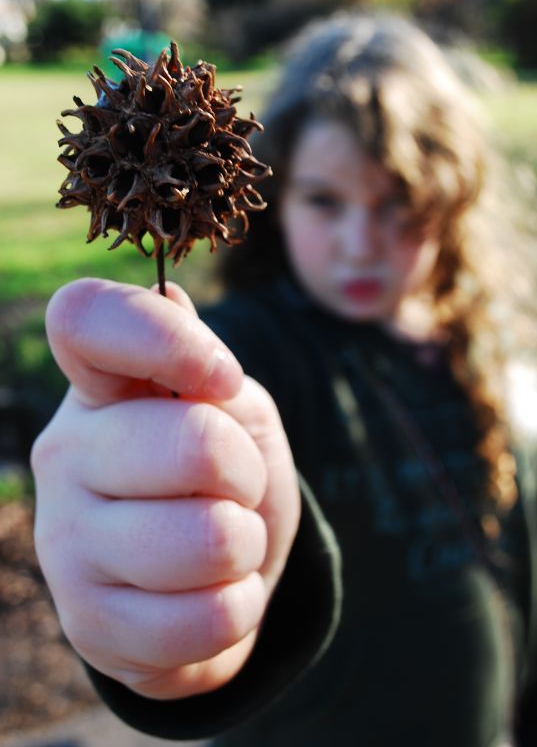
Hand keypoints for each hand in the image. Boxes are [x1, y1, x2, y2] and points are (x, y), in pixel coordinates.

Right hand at [31, 278, 299, 699]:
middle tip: (234, 485)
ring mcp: (66, 543)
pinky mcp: (88, 624)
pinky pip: (206, 620)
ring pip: (209, 541)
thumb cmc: (225, 474)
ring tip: (221, 539)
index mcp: (99, 388)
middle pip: (195, 447)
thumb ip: (203, 361)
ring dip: (244, 543)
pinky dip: (237, 605)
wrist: (212, 573)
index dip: (165, 336)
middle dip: (248, 472)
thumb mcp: (233, 408)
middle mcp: (65, 456)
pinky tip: (211, 593)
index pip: (85, 319)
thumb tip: (169, 297)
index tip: (222, 378)